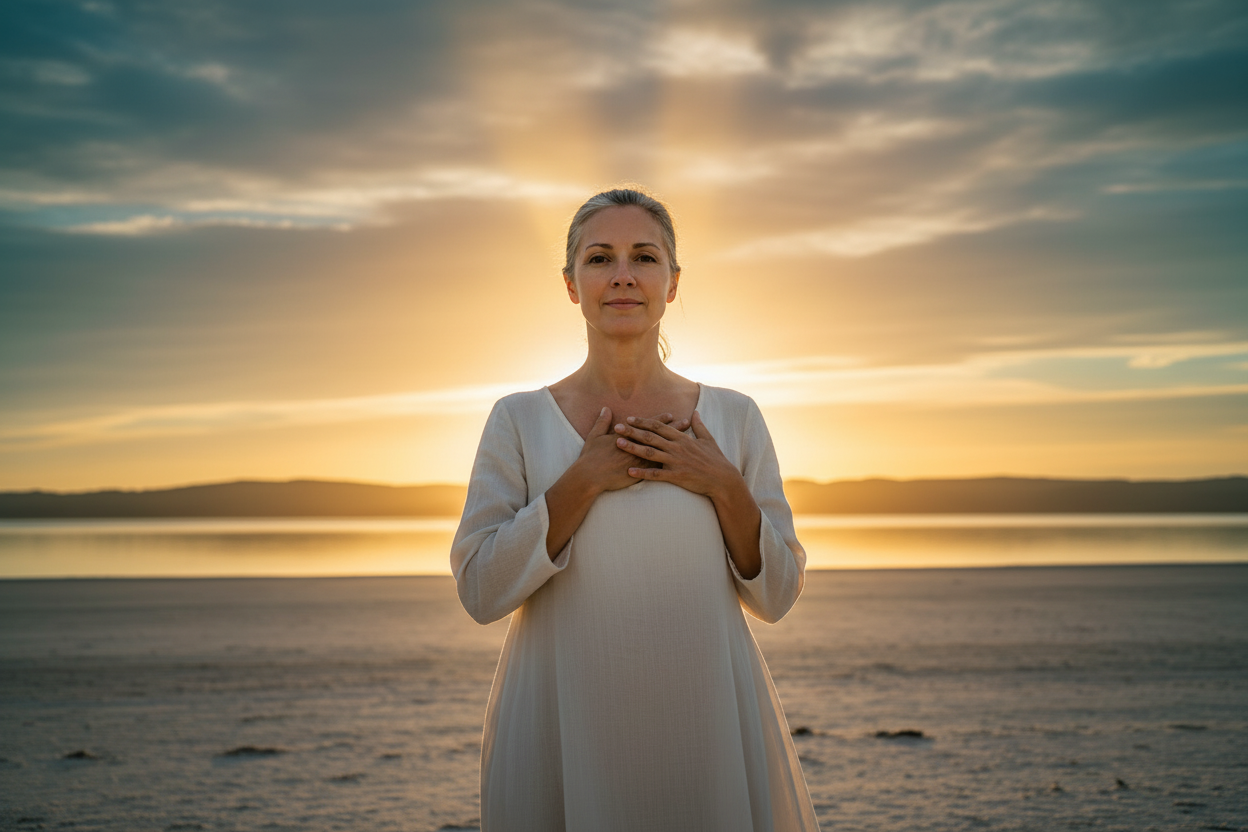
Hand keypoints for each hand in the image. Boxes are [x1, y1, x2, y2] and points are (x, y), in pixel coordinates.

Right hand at [575, 407, 689, 494]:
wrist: (590, 477)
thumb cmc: (591, 457)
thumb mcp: (595, 436)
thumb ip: (602, 422)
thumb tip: (606, 408)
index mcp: (627, 436)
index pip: (647, 426)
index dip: (660, 420)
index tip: (671, 414)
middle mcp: (636, 447)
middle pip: (659, 436)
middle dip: (674, 429)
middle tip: (687, 423)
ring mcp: (639, 460)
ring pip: (662, 451)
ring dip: (675, 446)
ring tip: (689, 443)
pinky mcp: (639, 473)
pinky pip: (657, 469)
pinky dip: (668, 465)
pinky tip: (679, 464)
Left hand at [615, 411, 762, 577]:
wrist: (723, 479)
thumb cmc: (716, 460)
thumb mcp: (708, 439)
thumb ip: (699, 425)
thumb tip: (695, 412)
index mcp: (682, 438)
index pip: (659, 426)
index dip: (644, 421)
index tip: (630, 418)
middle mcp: (677, 448)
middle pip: (650, 436)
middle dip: (632, 431)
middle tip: (616, 427)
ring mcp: (676, 461)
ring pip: (650, 453)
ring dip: (633, 448)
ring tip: (618, 444)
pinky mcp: (676, 476)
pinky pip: (656, 474)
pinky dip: (642, 473)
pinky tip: (629, 472)